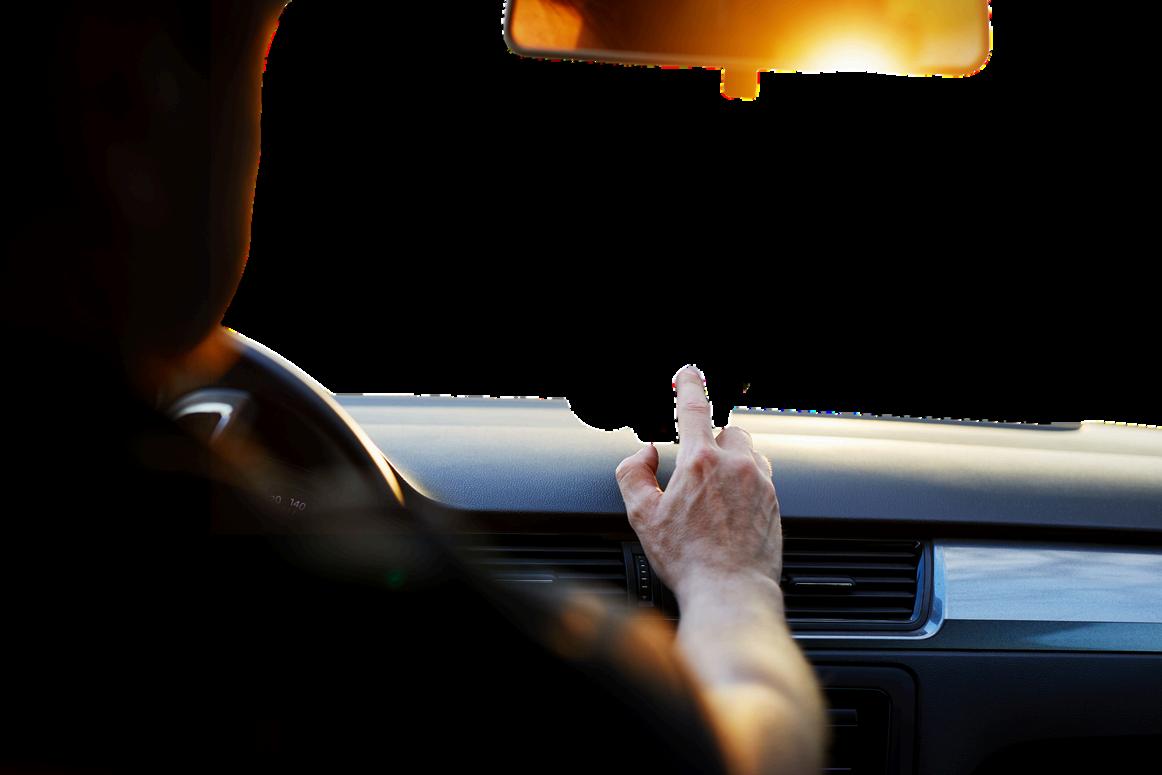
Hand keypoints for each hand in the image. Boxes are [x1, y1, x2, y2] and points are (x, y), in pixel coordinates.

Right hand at [615, 365, 781, 604]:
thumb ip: (633, 474)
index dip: (689, 385)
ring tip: (714, 491)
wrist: (730, 592)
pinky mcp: (775, 503)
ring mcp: (760, 483)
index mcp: (700, 462)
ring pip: (748, 452)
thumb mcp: (641, 516)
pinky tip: (732, 509)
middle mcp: (736, 465)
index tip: (687, 373)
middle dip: (711, 441)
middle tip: (696, 469)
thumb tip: (644, 453)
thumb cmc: (687, 560)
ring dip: (732, 460)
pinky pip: (761, 477)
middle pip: (727, 430)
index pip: (693, 408)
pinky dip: (746, 482)